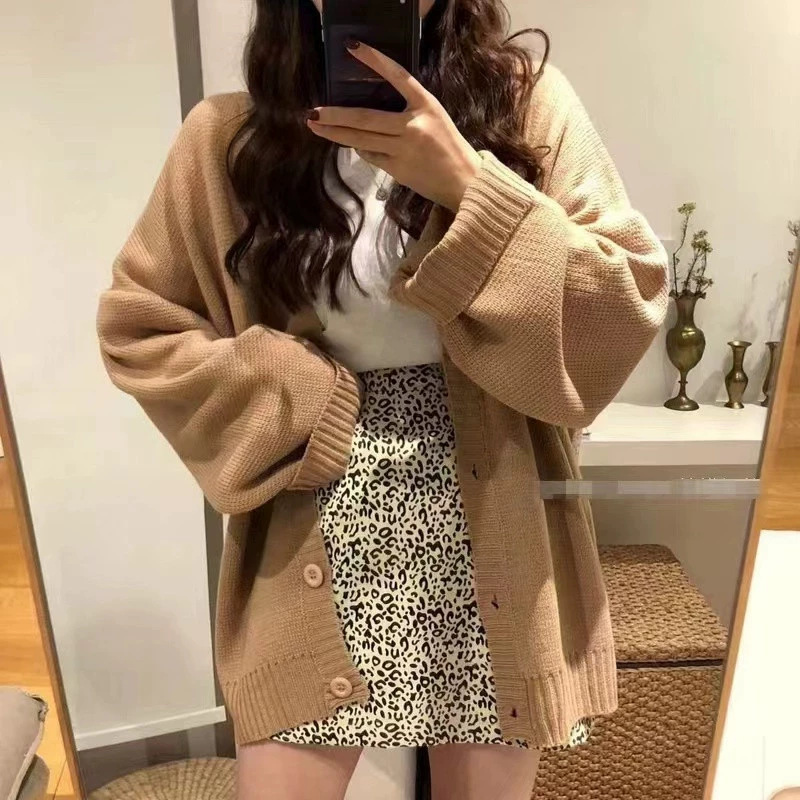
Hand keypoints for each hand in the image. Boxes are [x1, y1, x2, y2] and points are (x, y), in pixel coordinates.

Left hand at [306, 41, 482, 212]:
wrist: (464, 181)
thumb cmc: (448, 147)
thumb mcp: (434, 118)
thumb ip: (408, 111)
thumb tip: (371, 112)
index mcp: (426, 105)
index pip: (397, 75)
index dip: (375, 60)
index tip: (353, 47)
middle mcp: (413, 125)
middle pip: (365, 118)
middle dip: (335, 115)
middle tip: (313, 111)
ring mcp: (403, 149)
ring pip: (361, 140)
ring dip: (335, 133)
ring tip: (315, 127)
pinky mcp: (397, 169)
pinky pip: (371, 156)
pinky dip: (359, 149)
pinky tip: (350, 144)